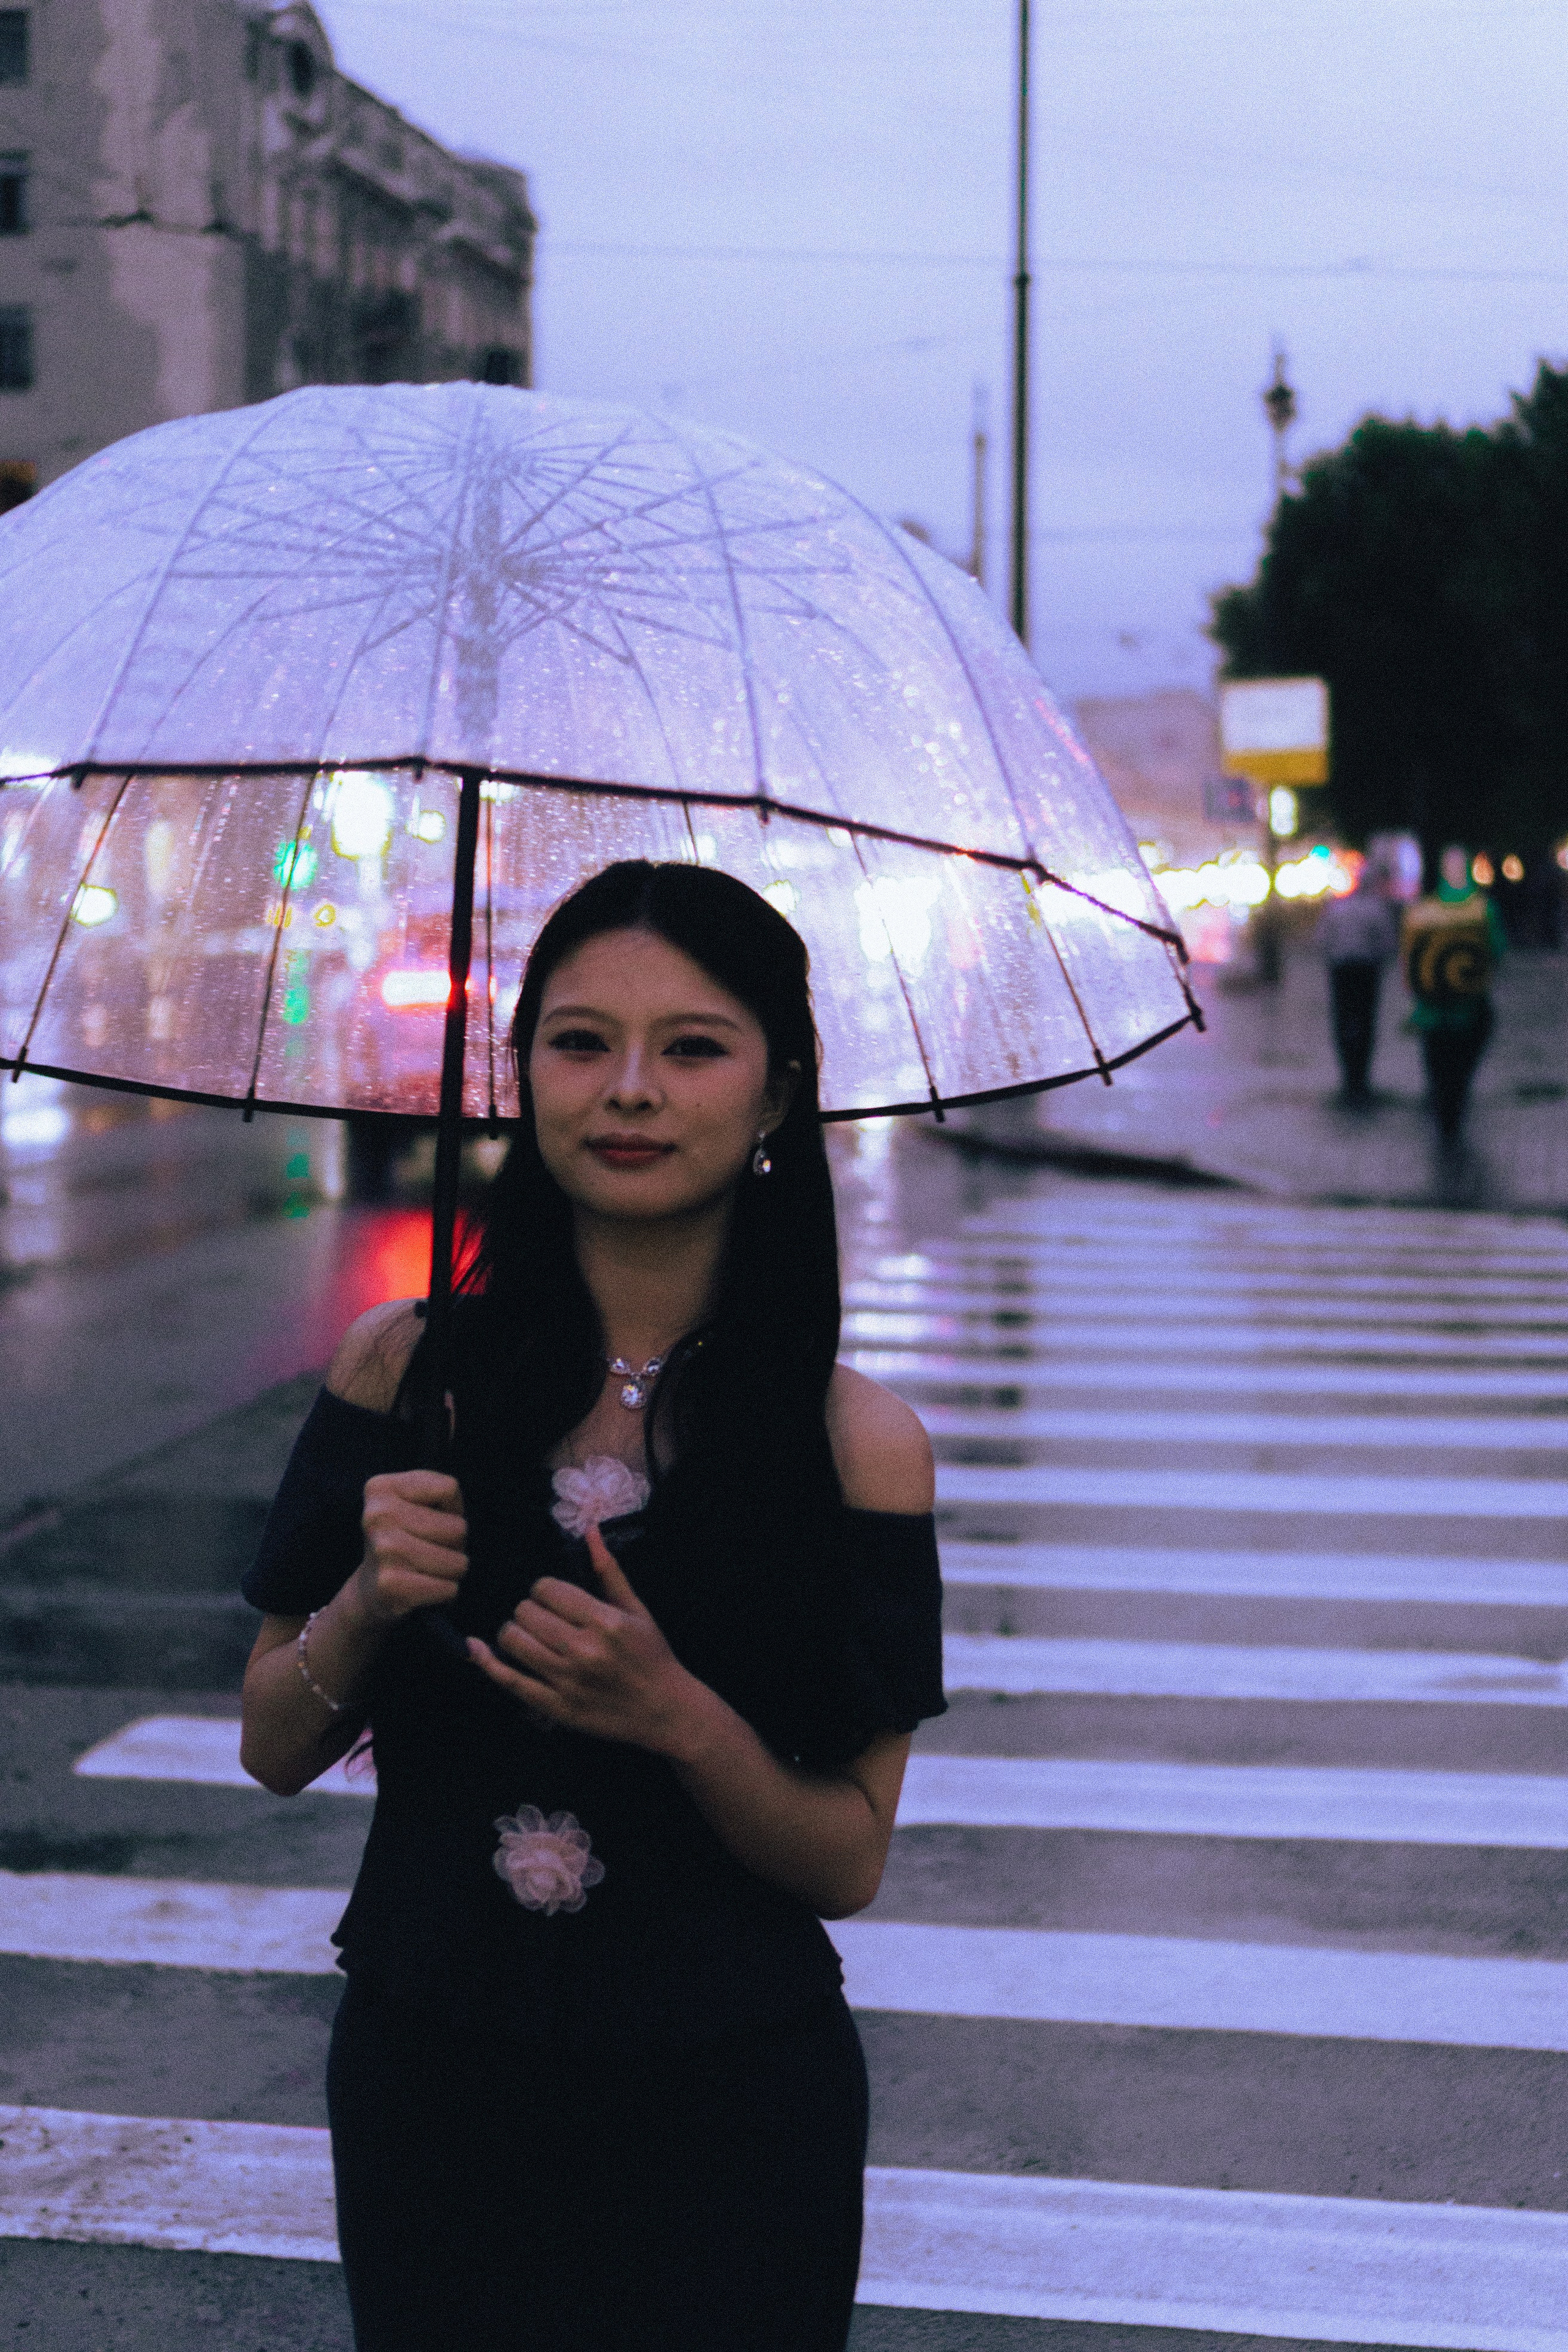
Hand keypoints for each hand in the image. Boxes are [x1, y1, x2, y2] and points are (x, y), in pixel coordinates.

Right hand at [354, 1470, 467, 1624]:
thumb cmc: (406, 1539)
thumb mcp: (418, 1503)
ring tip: (427, 1569)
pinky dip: (446, 1592)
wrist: (369, 1590)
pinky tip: (423, 1588)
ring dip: (451, 1570)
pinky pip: (449, 1588)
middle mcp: (377, 1515)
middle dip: (455, 1544)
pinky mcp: (390, 1584)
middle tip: (429, 1551)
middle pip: (458, 1528)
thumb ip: (443, 1495)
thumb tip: (457, 1528)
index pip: (449, 1489)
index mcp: (380, 1488)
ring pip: (457, 1561)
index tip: (429, 1521)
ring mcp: (383, 1549)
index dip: (452, 1509)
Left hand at [468, 1525, 706, 1753]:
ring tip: (527, 1634)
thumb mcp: (637, 1609)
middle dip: (529, 1610)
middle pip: (526, 1613)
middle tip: (543, 1617)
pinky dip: (488, 1663)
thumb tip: (590, 1531)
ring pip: (513, 1641)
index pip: (547, 1590)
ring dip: (513, 1632)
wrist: (664, 1710)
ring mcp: (567, 1681)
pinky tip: (476, 1649)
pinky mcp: (556, 1707)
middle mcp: (584, 1650)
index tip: (553, 1597)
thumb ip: (609, 1571)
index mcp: (605, 1621)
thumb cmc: (652, 1655)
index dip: (544, 1590)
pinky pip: (510, 1681)